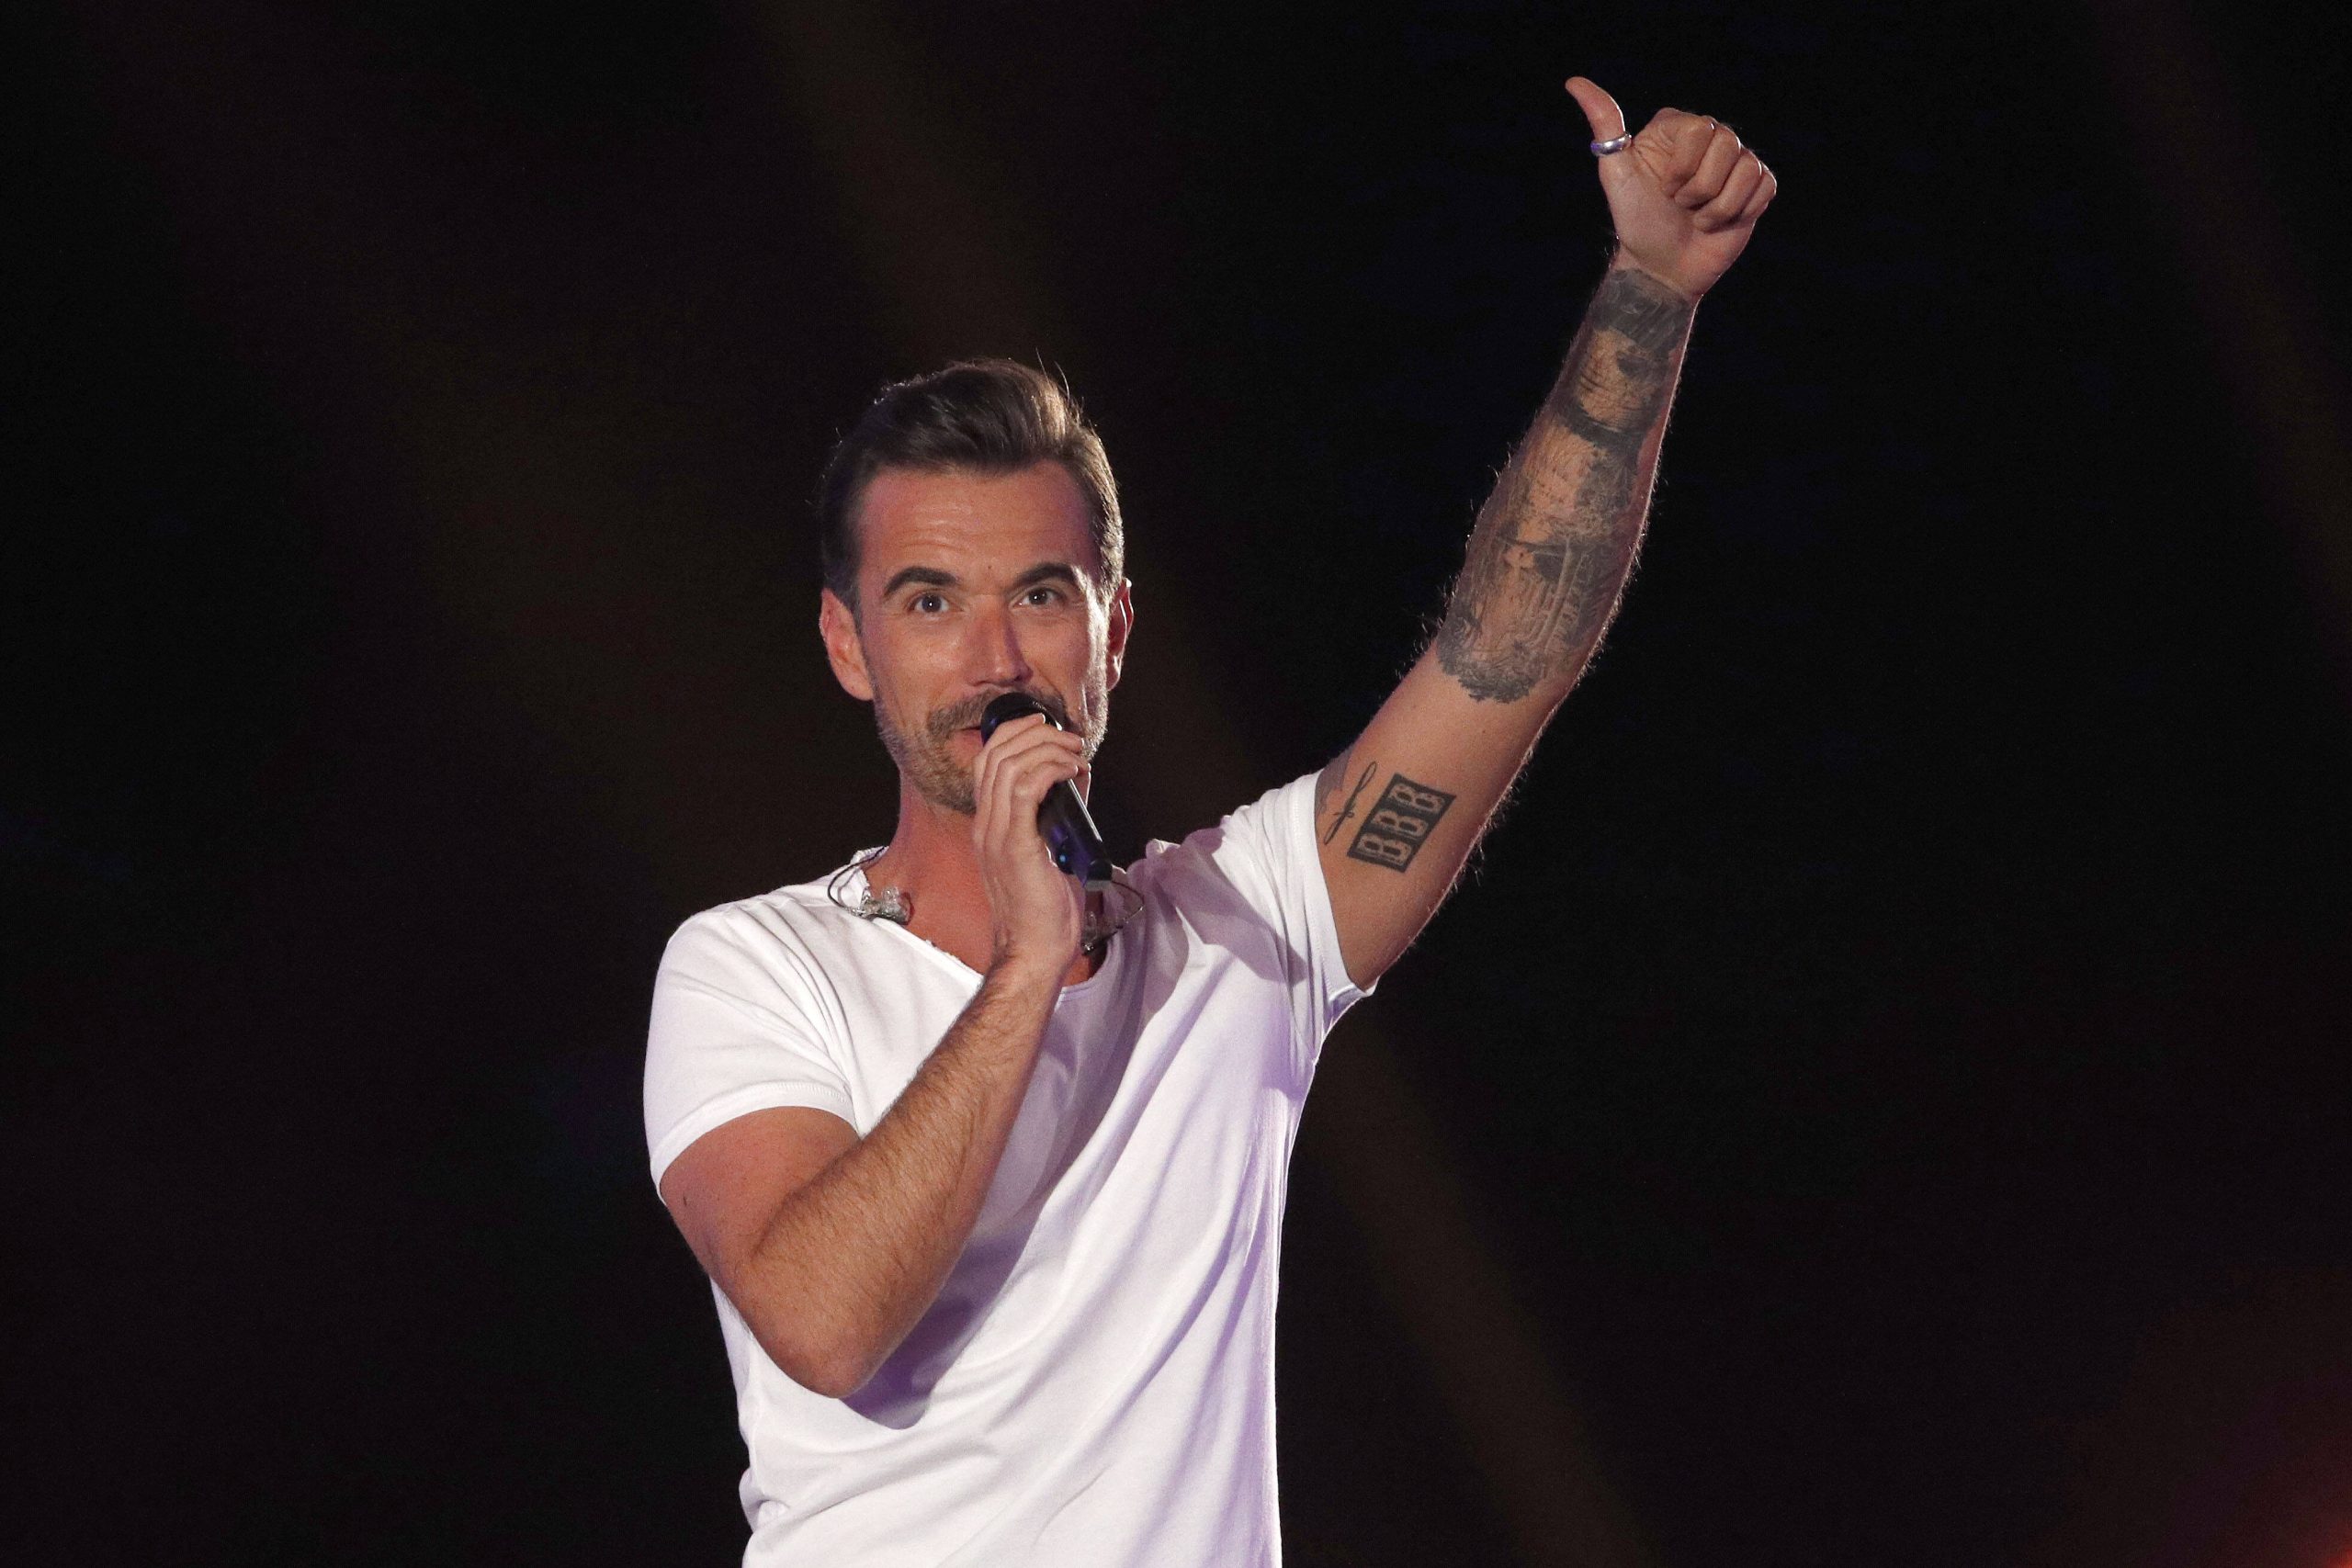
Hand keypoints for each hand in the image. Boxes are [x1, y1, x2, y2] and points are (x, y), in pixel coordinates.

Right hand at [970, 713, 1087, 974]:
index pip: (987, 760)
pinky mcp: (1014, 846)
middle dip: (1035, 733)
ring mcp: (995, 834)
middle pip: (995, 753)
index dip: (1014, 734)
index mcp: (988, 824)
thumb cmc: (1045, 908)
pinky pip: (1025, 788)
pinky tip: (1071, 772)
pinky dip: (1050, 769)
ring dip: (1048, 748)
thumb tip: (1077, 774)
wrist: (1034, 951)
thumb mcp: (1051, 848)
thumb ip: (1058, 810)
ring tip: (1076, 753)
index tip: (1049, 729)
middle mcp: (985, 824)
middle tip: (1070, 738)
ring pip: (1009, 764)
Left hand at [1567, 76, 1776, 301]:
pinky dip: (1739, 212)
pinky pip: (1765, 186)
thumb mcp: (1615, 174)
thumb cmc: (1637, 221)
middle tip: (1680, 205)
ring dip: (1718, 207)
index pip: (1699, 129)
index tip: (1664, 189)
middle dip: (1700, 189)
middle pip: (1728, 145)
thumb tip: (1574, 82)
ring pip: (1748, 169)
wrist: (1661, 267)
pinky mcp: (1757, 185)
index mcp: (1678, 127)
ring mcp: (1736, 161)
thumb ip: (1605, 125)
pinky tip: (1719, 221)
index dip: (1683, 168)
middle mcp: (1710, 137)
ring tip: (1698, 217)